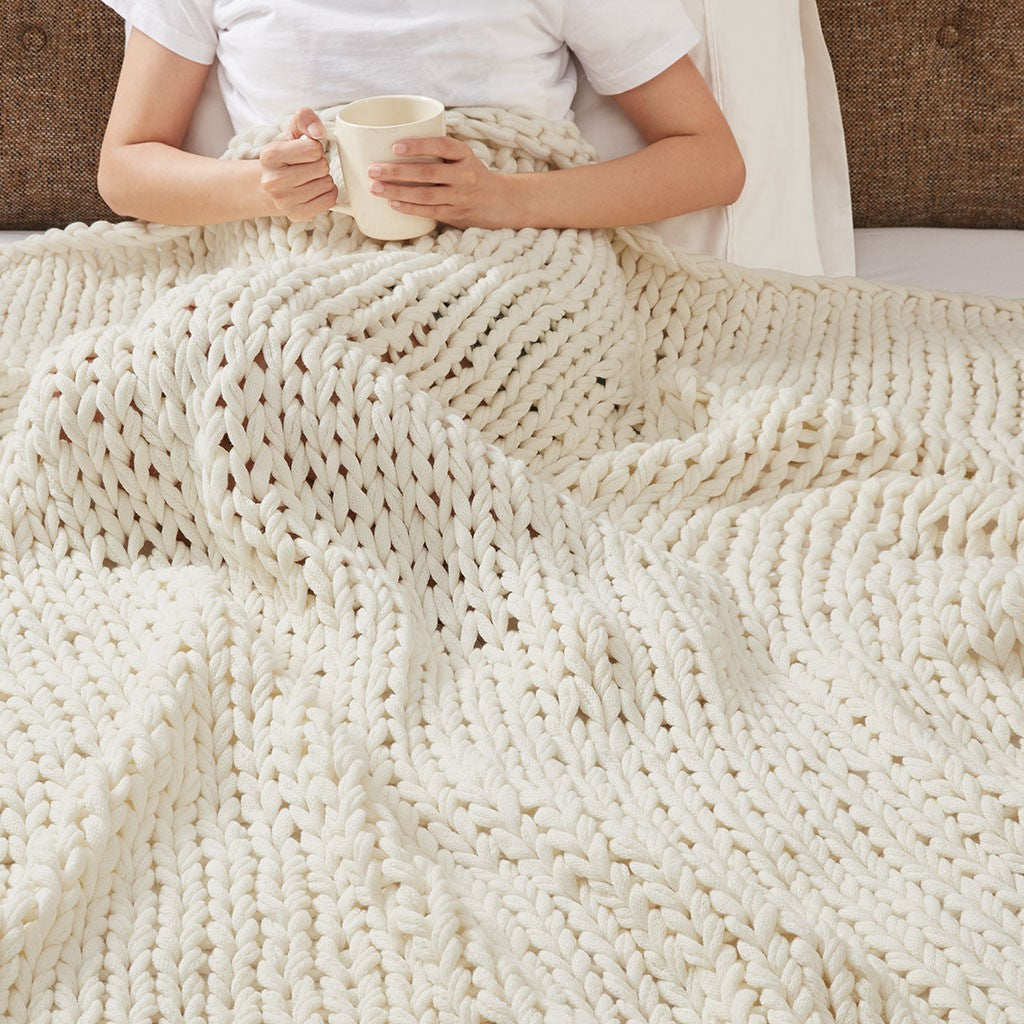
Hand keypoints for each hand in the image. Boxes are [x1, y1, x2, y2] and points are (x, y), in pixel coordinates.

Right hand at [257, 107, 338, 221]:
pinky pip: (329, 201)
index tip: (307, 152)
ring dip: (324, 180)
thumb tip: (319, 132)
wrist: (269, 186)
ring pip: (327, 184)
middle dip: (320, 164)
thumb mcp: (291, 133)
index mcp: (270, 155)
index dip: (316, 148)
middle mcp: (274, 180)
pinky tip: (315, 191)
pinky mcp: (296, 215)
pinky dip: (328, 194)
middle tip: (309, 167)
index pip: (313, 149)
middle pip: (322, 167)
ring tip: (310, 179)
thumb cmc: (285, 157)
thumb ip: (305, 120)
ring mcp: (284, 201)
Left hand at [366, 137, 518, 229]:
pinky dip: (409, 208)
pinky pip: (429, 212)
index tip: (395, 146)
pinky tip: (393, 204)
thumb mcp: (462, 156)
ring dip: (398, 192)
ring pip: (425, 195)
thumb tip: (394, 140)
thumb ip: (438, 150)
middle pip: (427, 173)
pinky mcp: (455, 214)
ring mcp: (460, 197)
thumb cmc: (471, 174)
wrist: (498, 201)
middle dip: (397, 171)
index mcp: (465, 155)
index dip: (419, 146)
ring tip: (375, 188)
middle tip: (373, 169)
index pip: (442, 146)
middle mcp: (464, 176)